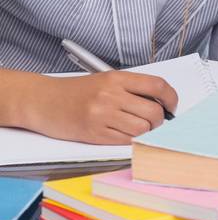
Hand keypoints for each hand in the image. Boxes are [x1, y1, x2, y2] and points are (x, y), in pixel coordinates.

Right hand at [32, 70, 177, 142]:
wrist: (43, 101)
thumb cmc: (74, 92)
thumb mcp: (104, 80)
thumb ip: (130, 89)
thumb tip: (159, 103)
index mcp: (116, 78)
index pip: (157, 86)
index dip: (171, 98)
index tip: (172, 106)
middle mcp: (111, 95)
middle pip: (153, 112)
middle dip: (159, 121)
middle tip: (155, 122)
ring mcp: (102, 115)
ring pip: (141, 130)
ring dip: (145, 133)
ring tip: (138, 130)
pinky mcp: (94, 134)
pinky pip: (124, 141)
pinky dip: (130, 141)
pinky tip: (125, 136)